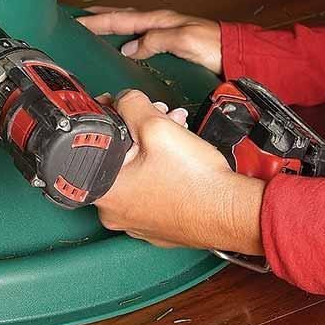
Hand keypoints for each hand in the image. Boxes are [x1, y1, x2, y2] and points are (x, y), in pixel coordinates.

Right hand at [77, 7, 222, 76]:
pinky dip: (124, 38)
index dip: (96, 21)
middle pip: (121, 19)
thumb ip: (155, 41)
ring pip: (128, 27)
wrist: (236, 54)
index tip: (76, 21)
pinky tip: (121, 45)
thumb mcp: (184, 40)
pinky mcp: (169, 46)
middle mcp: (159, 25)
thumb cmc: (215, 46)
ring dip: (109, 26)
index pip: (120, 20)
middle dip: (98, 18)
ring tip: (93, 28)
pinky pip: (139, 39)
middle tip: (77, 18)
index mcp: (159, 20)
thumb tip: (129, 48)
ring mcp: (163, 34)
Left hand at [93, 90, 264, 254]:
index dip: (109, 117)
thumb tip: (123, 99)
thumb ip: (130, 104)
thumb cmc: (196, 180)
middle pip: (118, 157)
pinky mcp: (157, 225)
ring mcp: (136, 222)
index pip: (92, 143)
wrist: (232, 212)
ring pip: (136, 172)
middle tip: (159, 119)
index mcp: (105, 192)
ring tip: (176, 133)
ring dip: (154, 147)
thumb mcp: (156, 126)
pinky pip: (151, 190)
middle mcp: (114, 213)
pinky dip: (162, 171)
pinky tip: (180, 159)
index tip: (122, 109)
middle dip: (139, 129)